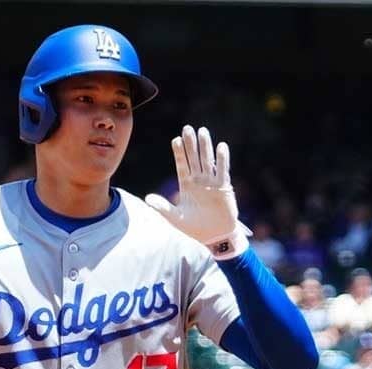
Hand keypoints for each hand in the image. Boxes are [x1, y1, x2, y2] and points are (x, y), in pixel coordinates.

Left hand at [145, 125, 249, 259]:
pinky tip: (221, 146)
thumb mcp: (175, 218)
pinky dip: (222, 159)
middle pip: (194, 158)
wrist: (215, 237)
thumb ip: (162, 208)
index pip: (182, 165)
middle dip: (191, 144)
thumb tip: (147, 199)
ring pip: (208, 161)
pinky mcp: (224, 187)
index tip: (176, 140)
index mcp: (187, 186)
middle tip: (188, 128)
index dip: (179, 153)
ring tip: (203, 131)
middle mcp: (199, 181)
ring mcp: (212, 183)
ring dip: (205, 146)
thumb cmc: (195, 229)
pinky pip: (223, 170)